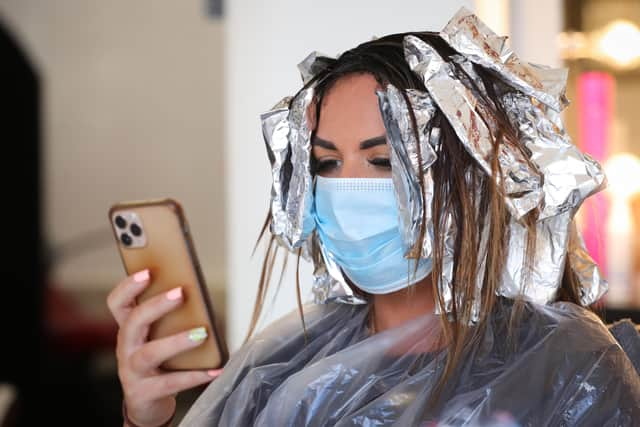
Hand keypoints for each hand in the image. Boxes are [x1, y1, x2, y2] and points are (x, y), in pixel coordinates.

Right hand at [107, 269, 222, 425]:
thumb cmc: (157, 364)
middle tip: (180, 293)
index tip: (147, 272)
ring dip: (177, 341)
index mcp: (128, 330)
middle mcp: (126, 349)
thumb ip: (169, 319)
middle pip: (133, 323)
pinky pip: (171, 383)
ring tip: (201, 333)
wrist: (148, 404)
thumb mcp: (158, 338)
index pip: (117, 303)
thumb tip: (197, 295)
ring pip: (150, 353)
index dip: (128, 287)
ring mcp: (132, 372)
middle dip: (156, 305)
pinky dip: (195, 376)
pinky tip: (215, 369)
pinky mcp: (145, 393)